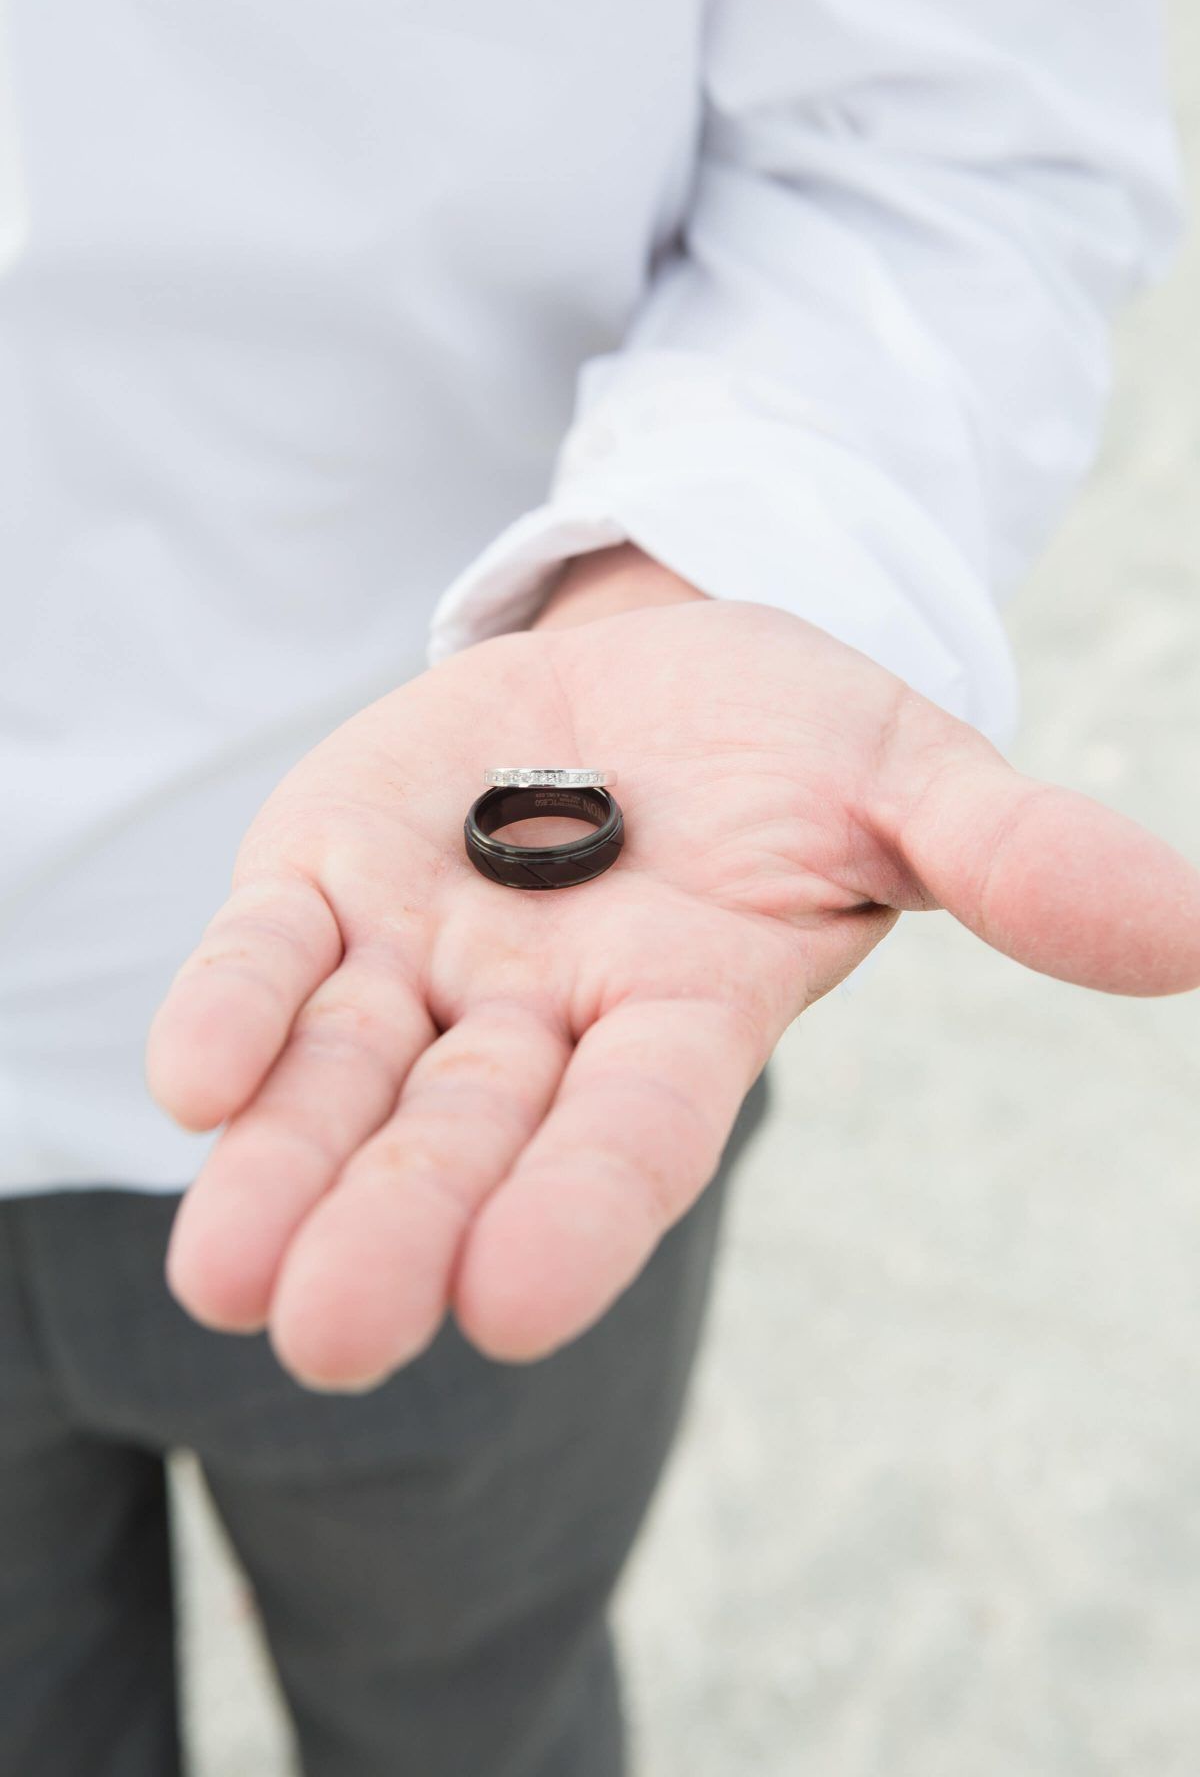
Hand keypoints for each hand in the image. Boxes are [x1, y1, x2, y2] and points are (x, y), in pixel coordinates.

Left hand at [148, 552, 1199, 1389]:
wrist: (656, 669)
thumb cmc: (792, 742)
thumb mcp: (905, 780)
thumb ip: (1015, 858)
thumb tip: (1192, 932)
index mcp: (682, 1018)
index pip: (632, 1135)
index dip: (579, 1211)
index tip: (514, 1306)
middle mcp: (542, 1022)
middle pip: (465, 1142)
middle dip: (398, 1230)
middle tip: (326, 1335)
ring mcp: (426, 960)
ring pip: (347, 1085)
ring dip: (281, 1172)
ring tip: (227, 1275)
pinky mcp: (332, 884)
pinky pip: (275, 959)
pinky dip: (238, 1012)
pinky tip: (196, 1077)